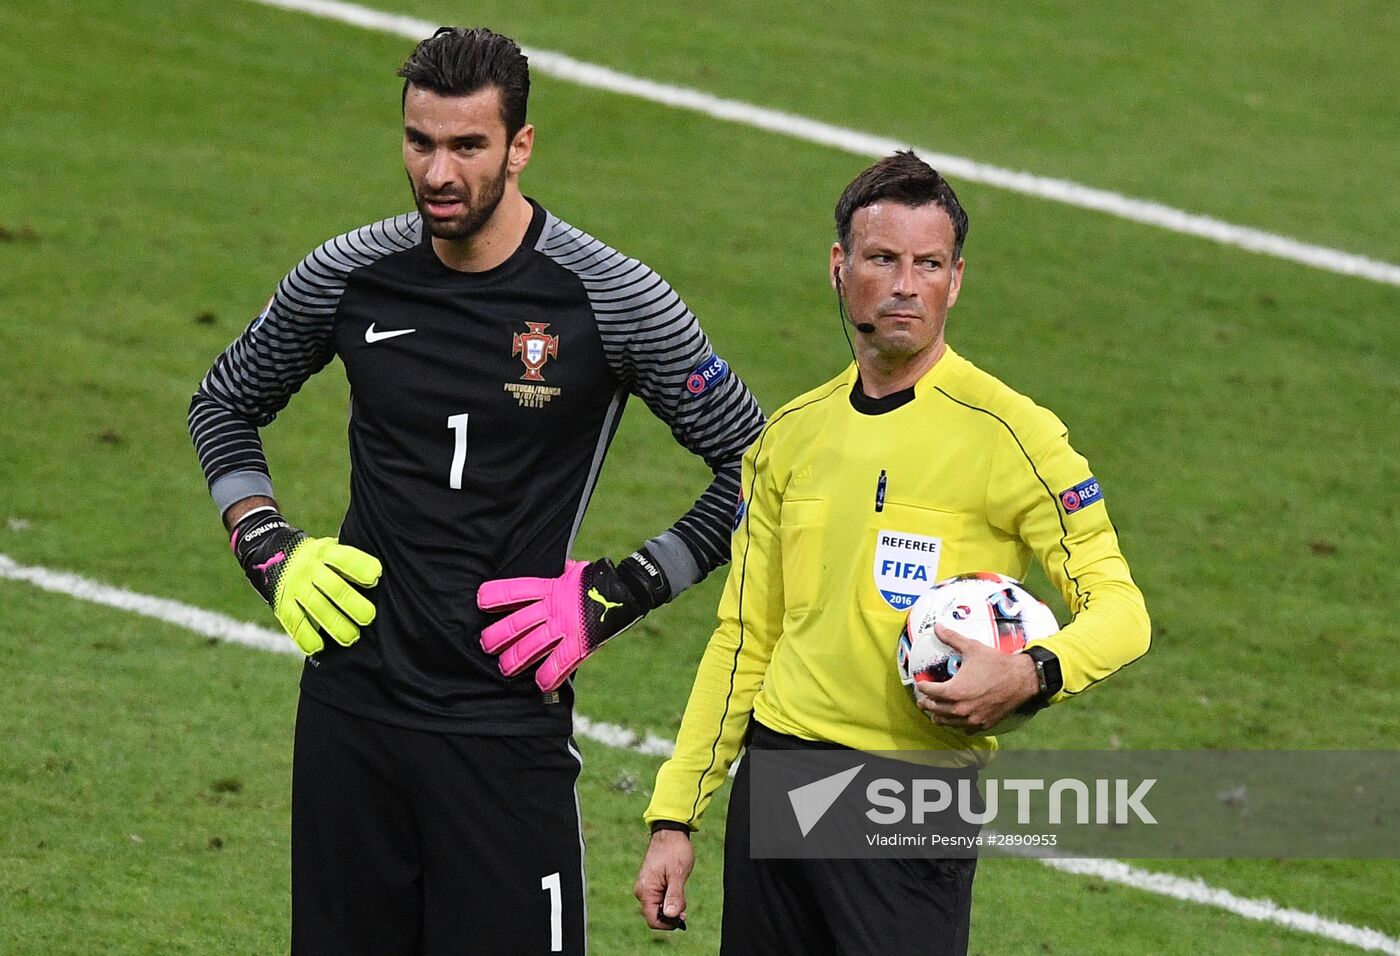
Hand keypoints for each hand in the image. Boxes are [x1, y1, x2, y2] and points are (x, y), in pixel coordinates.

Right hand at [231, 509, 381, 654]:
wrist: (272, 555)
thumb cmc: (318, 558)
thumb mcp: (331, 549)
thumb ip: (348, 561)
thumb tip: (378, 577)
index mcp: (326, 552)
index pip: (345, 559)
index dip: (361, 568)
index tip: (375, 577)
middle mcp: (309, 569)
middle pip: (333, 588)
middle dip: (353, 604)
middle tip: (369, 617)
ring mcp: (294, 587)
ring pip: (316, 607)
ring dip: (335, 625)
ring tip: (352, 637)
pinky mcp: (282, 605)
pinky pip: (294, 623)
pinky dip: (306, 637)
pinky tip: (319, 647)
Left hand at [477, 551, 666, 691]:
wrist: (628, 590)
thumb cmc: (597, 580)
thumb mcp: (572, 571)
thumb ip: (556, 576)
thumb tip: (546, 573)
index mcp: (550, 587)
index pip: (515, 590)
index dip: (495, 595)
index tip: (480, 601)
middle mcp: (553, 607)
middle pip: (516, 623)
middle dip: (497, 635)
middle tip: (486, 645)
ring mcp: (566, 627)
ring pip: (532, 646)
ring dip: (515, 659)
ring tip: (504, 668)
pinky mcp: (580, 643)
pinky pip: (560, 663)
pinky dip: (549, 676)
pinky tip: (540, 684)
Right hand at [634, 829, 693, 930]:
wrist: (670, 832)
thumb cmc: (674, 851)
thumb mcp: (678, 874)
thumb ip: (674, 896)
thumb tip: (671, 916)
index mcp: (646, 891)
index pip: (653, 920)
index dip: (668, 924)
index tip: (683, 917)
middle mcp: (642, 891)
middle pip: (655, 915)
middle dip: (671, 914)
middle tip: (684, 902)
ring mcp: (645, 887)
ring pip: (658, 907)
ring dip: (671, 905)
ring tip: (681, 889)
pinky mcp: (650, 883)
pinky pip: (659, 898)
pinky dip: (669, 898)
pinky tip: (677, 887)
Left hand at [915, 623, 1038, 733]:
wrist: (1022, 679)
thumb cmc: (997, 664)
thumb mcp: (972, 647)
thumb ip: (951, 638)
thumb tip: (937, 627)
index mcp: (954, 691)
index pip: (928, 692)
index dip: (922, 686)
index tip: (921, 683)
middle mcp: (961, 708)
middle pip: (934, 709)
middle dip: (926, 703)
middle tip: (923, 699)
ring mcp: (972, 719)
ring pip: (946, 722)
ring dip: (938, 715)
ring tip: (934, 711)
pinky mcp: (983, 724)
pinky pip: (964, 729)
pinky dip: (956, 724)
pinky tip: (956, 718)